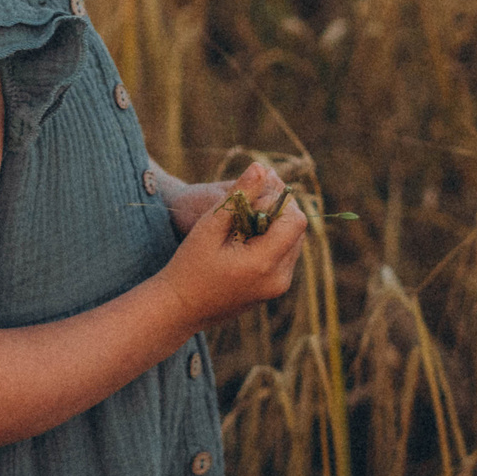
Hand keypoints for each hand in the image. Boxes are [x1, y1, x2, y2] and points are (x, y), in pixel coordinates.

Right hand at [157, 162, 308, 329]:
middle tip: (250, 202)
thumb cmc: (189, 266)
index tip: (255, 194)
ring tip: (244, 221)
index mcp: (264, 263)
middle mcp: (278, 279)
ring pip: (293, 242)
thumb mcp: (209, 226)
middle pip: (297, 230)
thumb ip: (238, 196)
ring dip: (275, 225)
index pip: (295, 220)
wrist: (179, 308)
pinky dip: (272, 241)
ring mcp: (277, 287)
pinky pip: (284, 256)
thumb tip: (261, 167)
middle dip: (278, 211)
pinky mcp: (273, 290)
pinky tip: (245, 238)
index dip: (280, 201)